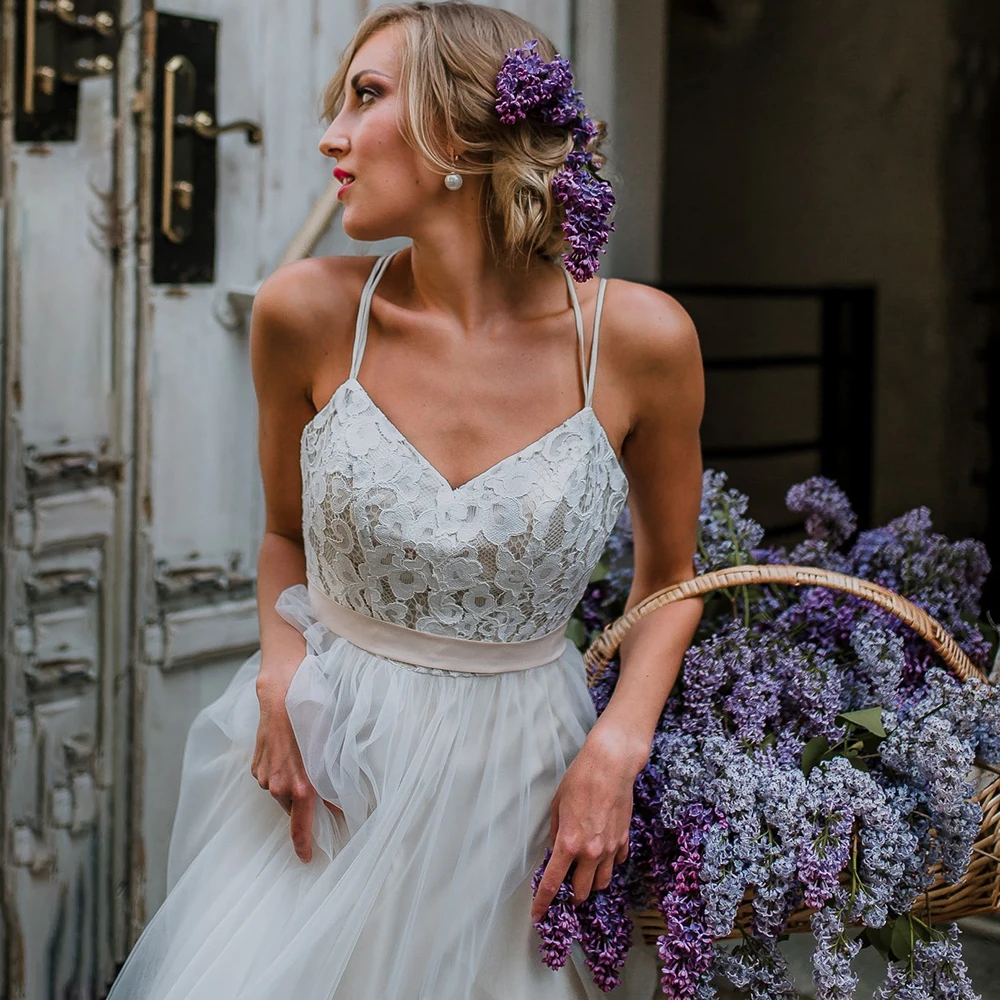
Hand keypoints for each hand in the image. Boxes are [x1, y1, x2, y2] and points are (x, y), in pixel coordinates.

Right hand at [251, 671, 340, 861]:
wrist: (281, 693)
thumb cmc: (310, 718)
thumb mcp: (330, 749)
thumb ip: (333, 780)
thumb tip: (341, 803)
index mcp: (300, 787)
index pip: (301, 826)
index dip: (304, 844)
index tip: (306, 858)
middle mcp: (279, 787)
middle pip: (294, 809)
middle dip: (305, 806)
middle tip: (318, 798)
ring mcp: (264, 777)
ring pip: (281, 793)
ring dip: (293, 787)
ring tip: (303, 763)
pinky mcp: (256, 766)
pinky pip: (270, 779)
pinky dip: (281, 774)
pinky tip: (290, 754)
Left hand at [530, 722, 647, 921]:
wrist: (611, 766)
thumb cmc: (580, 780)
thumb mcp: (557, 805)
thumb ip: (556, 832)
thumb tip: (556, 848)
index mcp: (569, 843)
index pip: (553, 884)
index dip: (543, 903)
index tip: (537, 915)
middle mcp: (591, 852)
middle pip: (582, 891)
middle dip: (572, 896)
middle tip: (566, 891)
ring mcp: (611, 848)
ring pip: (603, 883)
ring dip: (592, 885)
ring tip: (585, 876)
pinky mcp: (624, 840)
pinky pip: (617, 863)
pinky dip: (609, 864)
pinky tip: (603, 855)